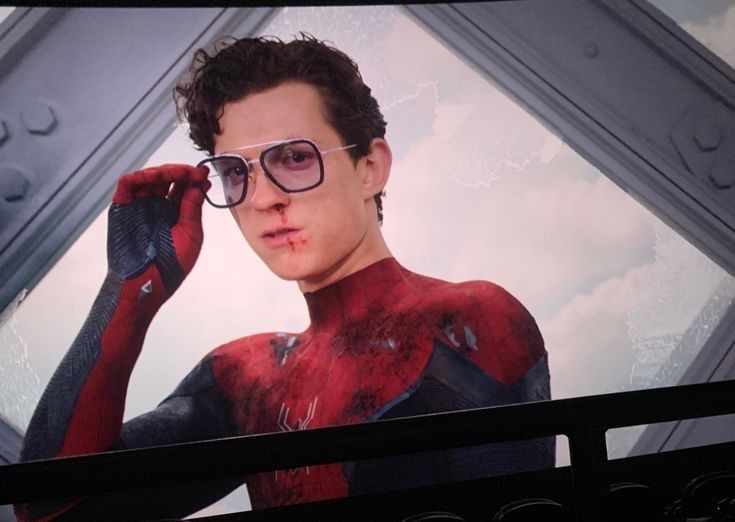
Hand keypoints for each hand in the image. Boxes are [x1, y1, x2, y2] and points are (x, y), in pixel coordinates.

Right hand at [107, 164, 209, 300]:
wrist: (144, 285)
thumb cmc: (169, 267)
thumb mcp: (190, 235)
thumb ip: (192, 209)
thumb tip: (199, 184)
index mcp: (176, 214)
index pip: (185, 188)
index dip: (194, 178)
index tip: (203, 174)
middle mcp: (158, 207)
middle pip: (168, 180)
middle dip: (181, 172)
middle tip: (192, 172)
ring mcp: (140, 206)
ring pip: (149, 178)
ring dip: (163, 171)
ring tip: (177, 172)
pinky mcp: (122, 207)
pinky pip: (128, 185)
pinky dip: (140, 176)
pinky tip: (154, 176)